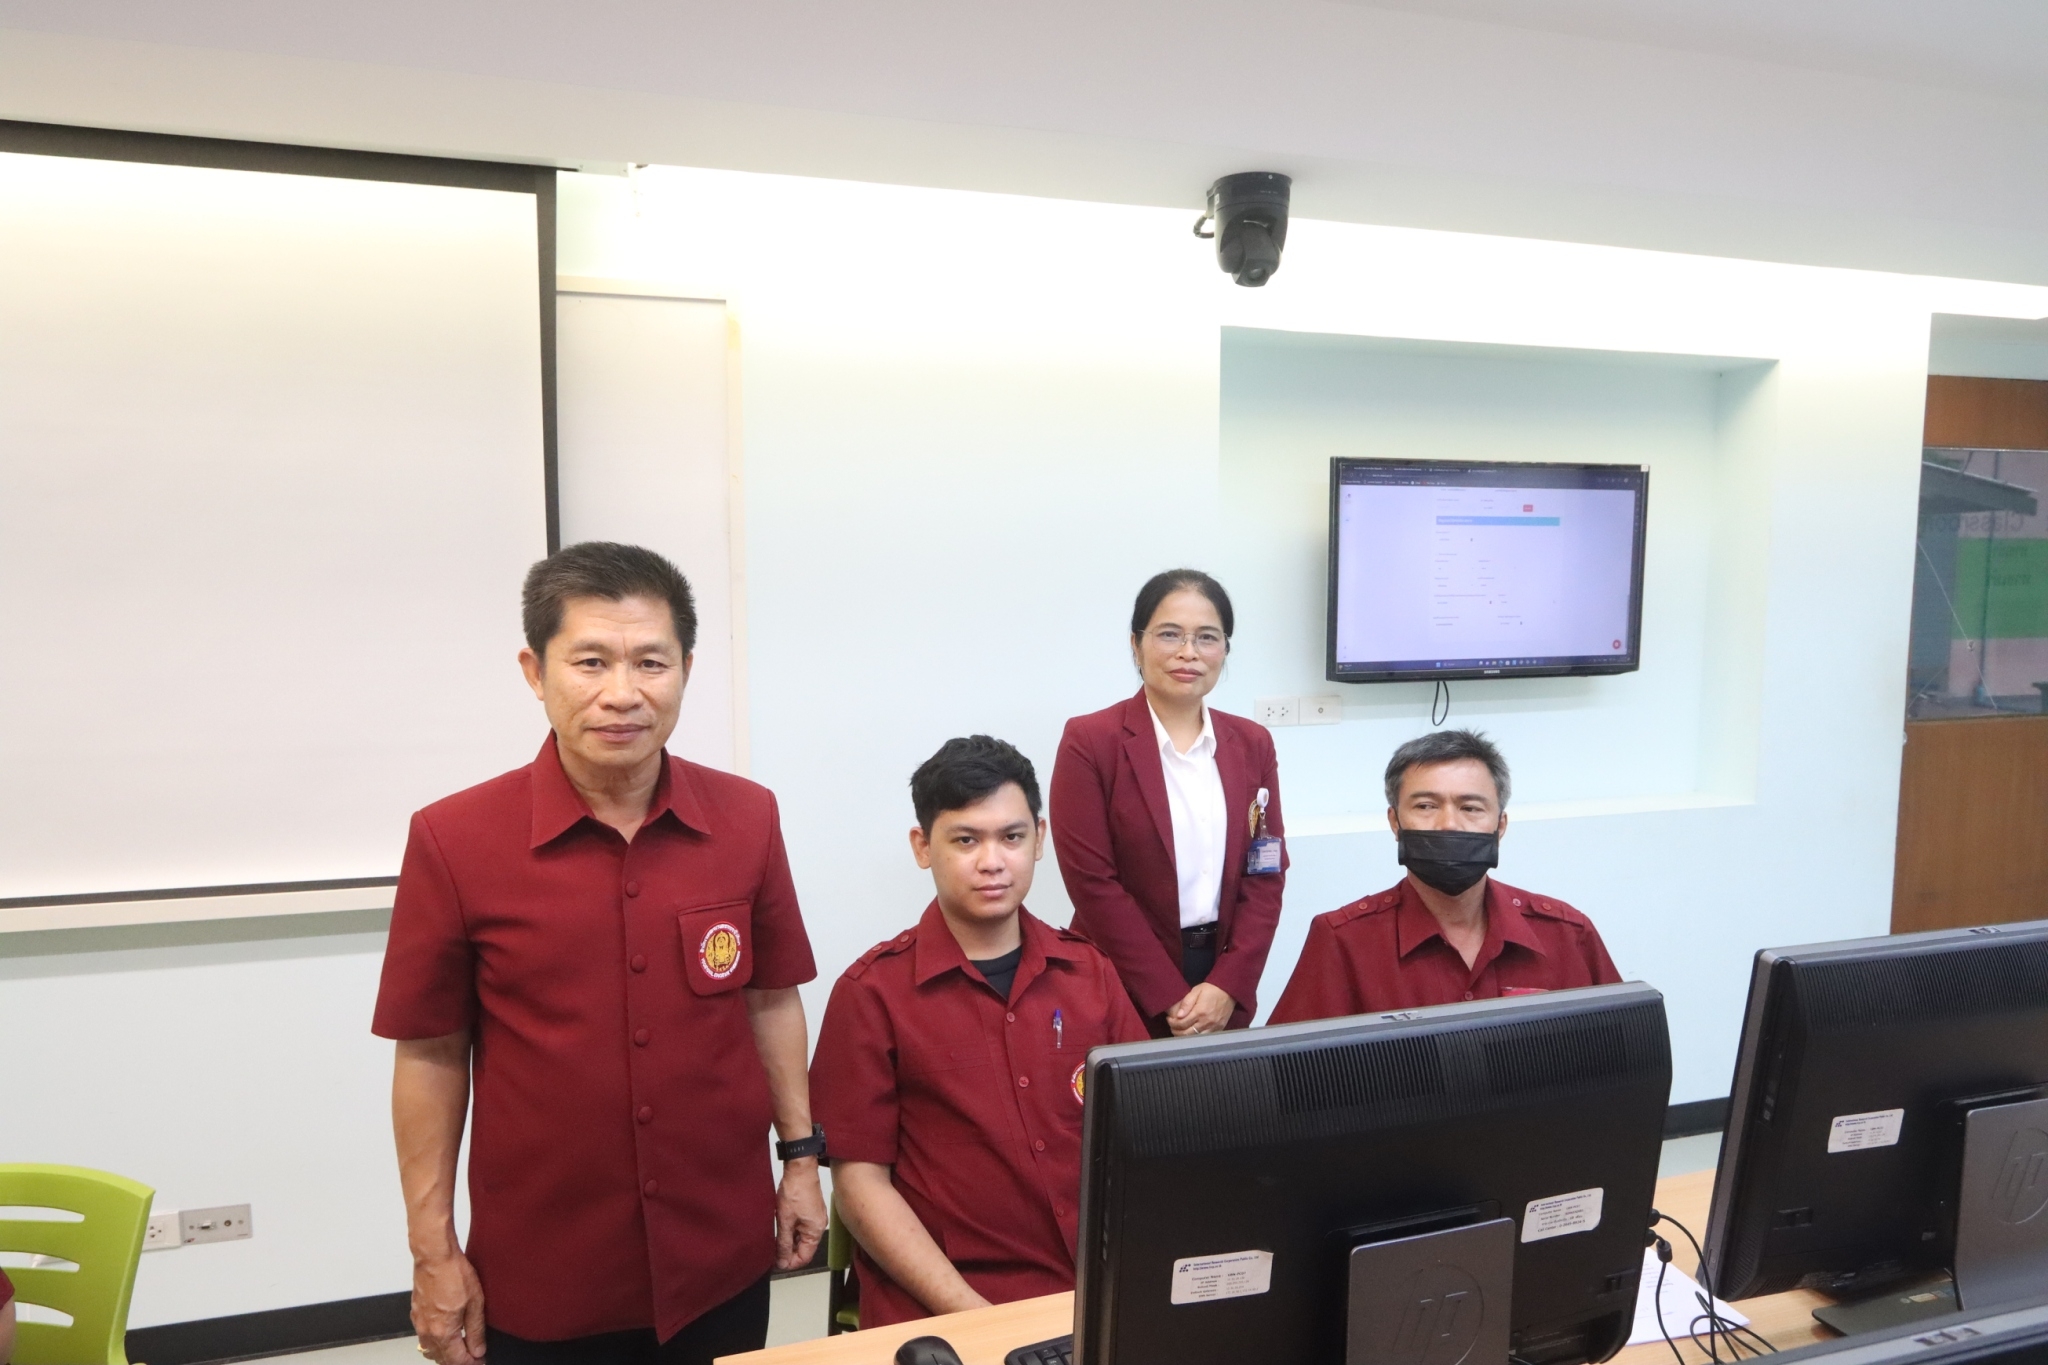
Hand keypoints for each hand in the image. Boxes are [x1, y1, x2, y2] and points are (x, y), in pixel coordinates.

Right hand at [411, 1249, 485, 1364]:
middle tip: (473, 1358)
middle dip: (458, 1362)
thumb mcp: (475, 1303)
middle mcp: (427, 1331)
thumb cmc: (454, 1274)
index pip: (457, 1360)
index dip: (471, 1364)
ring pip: (431, 1350)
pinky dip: (435, 1342)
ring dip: (445, 1354)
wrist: (434, 1256)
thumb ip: (476, 1330)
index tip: (480, 1362)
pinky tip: (445, 1336)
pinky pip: (424, 1337)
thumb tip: (478, 1350)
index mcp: (443, 1332)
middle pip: (441, 1359)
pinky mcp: (416, 1313)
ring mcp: (419, 1322)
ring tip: (460, 1350)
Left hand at [775, 1157, 827, 1270]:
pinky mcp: (811, 1209)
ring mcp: (815, 1217)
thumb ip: (783, 1244)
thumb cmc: (796, 1190)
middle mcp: (818, 1225)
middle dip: (788, 1251)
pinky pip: (801, 1226)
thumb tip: (782, 1262)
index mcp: (815, 1231)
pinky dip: (791, 1229)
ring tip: (774, 1236)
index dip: (790, 1263)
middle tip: (772, 1250)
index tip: (776, 1263)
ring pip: (801, 1237)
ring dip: (788, 1240)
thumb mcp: (785, 1221)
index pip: (805, 1257)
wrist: (800, 1168)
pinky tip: (780, 1225)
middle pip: (804, 1248)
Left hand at [1166, 982, 1234, 1035]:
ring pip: (1195, 1038)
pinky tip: (1191, 1033)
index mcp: (1200, 1012)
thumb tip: (1179, 1015)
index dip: (1173, 1023)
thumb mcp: (1196, 991)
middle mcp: (1207, 1022)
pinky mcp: (1219, 1029)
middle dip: (1176, 1031)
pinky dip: (1196, 1037)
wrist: (1229, 990)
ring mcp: (1213, 1027)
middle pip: (1187, 1033)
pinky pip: (1205, 1038)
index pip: (1182, 1024)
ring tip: (1180, 1031)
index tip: (1169, 1019)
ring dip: (1185, 1036)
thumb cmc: (1211, 989)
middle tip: (1172, 1026)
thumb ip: (1187, 1003)